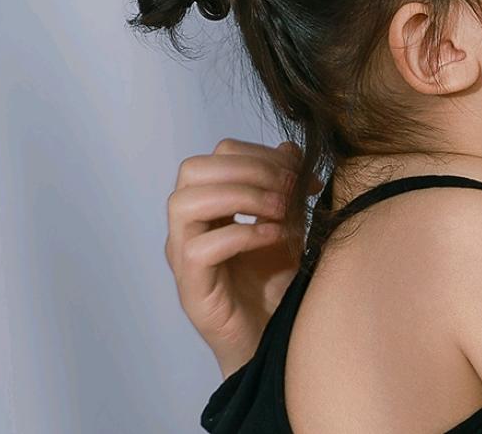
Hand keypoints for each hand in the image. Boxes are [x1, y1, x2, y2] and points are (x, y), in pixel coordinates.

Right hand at [164, 138, 315, 377]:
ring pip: (185, 203)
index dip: (259, 154)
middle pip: (193, 170)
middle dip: (247, 169)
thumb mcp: (287, 223)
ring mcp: (183, 256)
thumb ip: (285, 187)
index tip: (298, 172)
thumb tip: (291, 147)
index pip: (217, 155)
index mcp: (209, 206)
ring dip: (242, 196)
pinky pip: (202, 248)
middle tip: (287, 187)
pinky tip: (276, 237)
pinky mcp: (191, 287)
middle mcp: (188, 227)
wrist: (273, 334)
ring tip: (280, 209)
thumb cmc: (274, 280)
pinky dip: (244, 234)